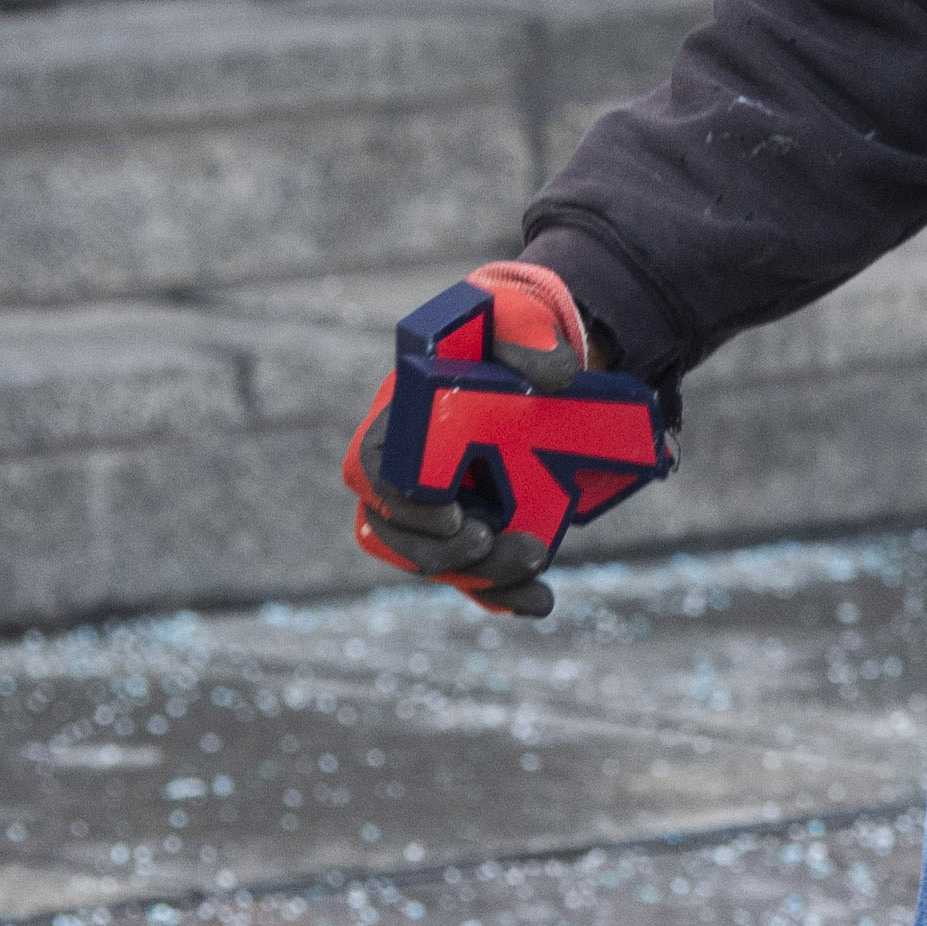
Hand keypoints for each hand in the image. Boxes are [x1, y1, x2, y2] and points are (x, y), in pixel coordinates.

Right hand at [347, 259, 665, 620]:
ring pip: (434, 563)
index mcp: (401, 423)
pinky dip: (503, 596)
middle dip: (440, 553)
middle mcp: (408, 473)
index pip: (370, 472)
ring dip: (480, 575)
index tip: (454, 514)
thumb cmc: (509, 336)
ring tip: (535, 559)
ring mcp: (438, 509)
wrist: (536, 366)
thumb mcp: (521, 323)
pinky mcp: (474, 533)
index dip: (401, 503)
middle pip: (393, 534)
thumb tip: (556, 376)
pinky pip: (474, 579)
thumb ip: (531, 338)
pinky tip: (539, 602)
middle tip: (492, 539)